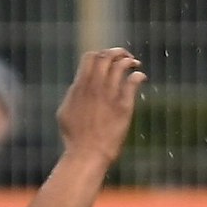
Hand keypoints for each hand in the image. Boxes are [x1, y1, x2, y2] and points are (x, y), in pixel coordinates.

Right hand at [55, 47, 146, 166]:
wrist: (88, 154)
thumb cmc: (74, 137)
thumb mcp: (65, 111)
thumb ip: (73, 94)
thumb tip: (77, 85)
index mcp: (80, 86)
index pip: (91, 57)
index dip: (100, 54)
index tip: (107, 60)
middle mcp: (95, 87)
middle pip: (107, 56)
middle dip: (117, 52)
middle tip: (125, 58)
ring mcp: (110, 95)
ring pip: (122, 65)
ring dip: (130, 61)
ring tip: (135, 64)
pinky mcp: (124, 106)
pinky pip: (134, 81)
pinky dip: (139, 75)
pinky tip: (141, 78)